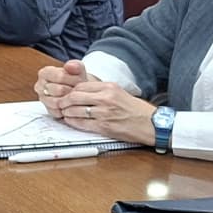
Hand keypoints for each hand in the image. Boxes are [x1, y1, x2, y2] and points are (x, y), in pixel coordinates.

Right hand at [34, 59, 90, 118]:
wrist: (80, 91)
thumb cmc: (77, 79)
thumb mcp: (79, 69)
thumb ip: (75, 65)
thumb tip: (70, 66)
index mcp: (45, 73)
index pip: (59, 76)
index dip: (73, 79)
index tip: (80, 80)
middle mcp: (40, 86)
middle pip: (59, 90)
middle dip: (73, 90)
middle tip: (80, 90)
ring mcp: (43, 98)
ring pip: (57, 102)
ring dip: (70, 100)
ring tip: (77, 96)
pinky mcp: (48, 110)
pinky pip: (58, 112)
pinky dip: (67, 109)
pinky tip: (73, 104)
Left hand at [40, 65, 155, 145]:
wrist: (152, 124)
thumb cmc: (136, 109)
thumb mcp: (119, 93)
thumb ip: (101, 91)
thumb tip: (80, 92)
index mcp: (109, 87)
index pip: (81, 85)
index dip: (70, 90)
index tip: (65, 94)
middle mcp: (106, 98)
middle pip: (74, 96)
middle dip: (63, 101)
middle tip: (59, 104)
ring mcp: (104, 113)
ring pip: (75, 110)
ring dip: (66, 112)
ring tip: (64, 113)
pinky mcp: (104, 126)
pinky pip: (82, 123)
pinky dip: (73, 122)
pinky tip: (71, 121)